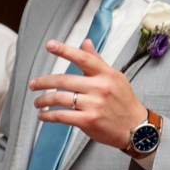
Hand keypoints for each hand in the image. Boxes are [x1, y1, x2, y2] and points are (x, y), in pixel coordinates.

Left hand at [29, 38, 145, 150]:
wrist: (136, 127)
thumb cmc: (123, 101)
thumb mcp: (114, 77)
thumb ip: (96, 61)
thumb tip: (85, 42)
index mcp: (106, 74)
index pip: (83, 58)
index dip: (65, 50)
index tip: (49, 45)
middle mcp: (100, 87)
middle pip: (64, 80)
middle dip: (43, 82)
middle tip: (32, 85)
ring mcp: (94, 104)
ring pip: (60, 98)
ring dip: (43, 100)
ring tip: (37, 102)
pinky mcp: (88, 120)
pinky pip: (61, 116)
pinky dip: (48, 116)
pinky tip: (42, 115)